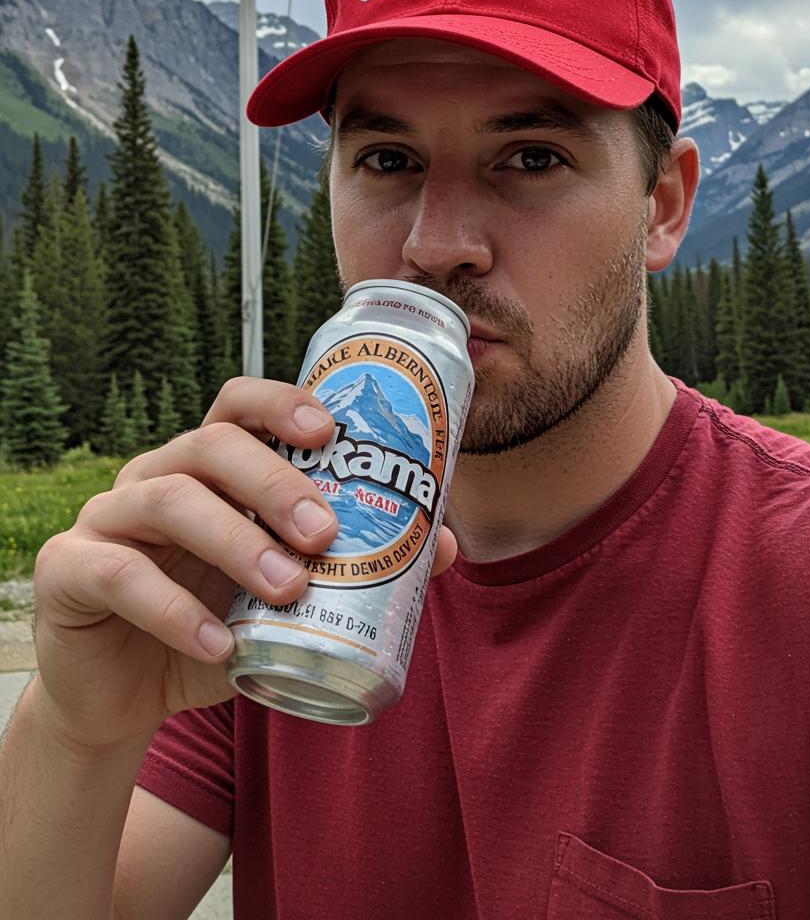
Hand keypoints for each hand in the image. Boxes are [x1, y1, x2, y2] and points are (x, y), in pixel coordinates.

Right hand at [32, 377, 457, 751]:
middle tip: (325, 532)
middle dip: (275, 482)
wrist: (123, 696)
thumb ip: (351, 569)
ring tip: (288, 588)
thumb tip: (447, 547)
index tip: (331, 430)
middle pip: (211, 445)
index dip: (281, 404)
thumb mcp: (285, 599)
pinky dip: (176, 610)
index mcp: (208, 467)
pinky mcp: (70, 570)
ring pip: (169, 500)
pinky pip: (121, 575)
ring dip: (236, 542)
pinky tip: (219, 645)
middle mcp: (156, 476)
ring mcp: (108, 518)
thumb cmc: (214, 626)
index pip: (237, 406)